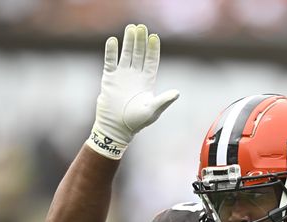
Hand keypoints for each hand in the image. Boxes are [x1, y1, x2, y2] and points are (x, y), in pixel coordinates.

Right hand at [86, 24, 178, 159]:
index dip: (153, 49)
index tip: (154, 37)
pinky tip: (112, 41)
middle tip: (141, 27)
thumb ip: (163, 100)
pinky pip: (110, 62)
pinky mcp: (109, 79)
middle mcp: (135, 76)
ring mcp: (122, 76)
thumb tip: (177, 93)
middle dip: (140, 41)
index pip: (151, 61)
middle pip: (139, 54)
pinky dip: (111, 52)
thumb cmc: (136, 122)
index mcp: (147, 82)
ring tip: (130, 28)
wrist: (116, 128)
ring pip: (126, 54)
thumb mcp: (152, 111)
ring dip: (128, 42)